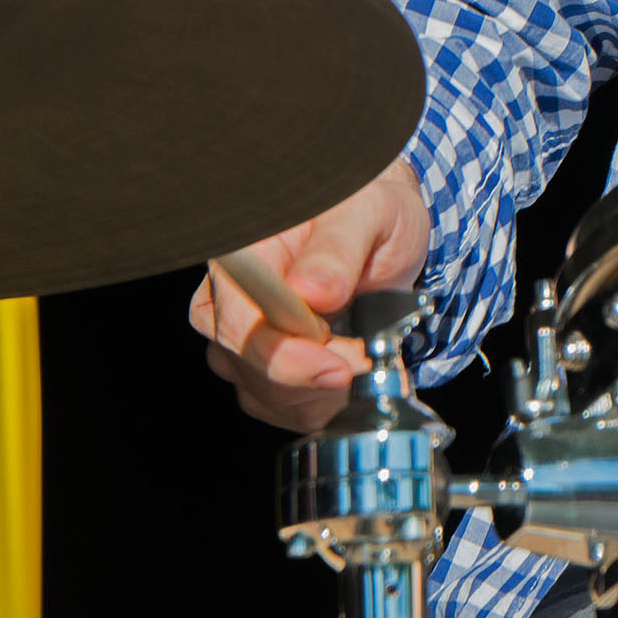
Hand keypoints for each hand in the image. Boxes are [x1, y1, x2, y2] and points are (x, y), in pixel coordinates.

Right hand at [188, 158, 430, 431]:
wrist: (384, 229)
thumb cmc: (369, 211)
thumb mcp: (368, 213)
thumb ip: (338, 249)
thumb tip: (312, 291)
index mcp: (246, 257)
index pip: (239, 323)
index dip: (285, 356)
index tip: (338, 368)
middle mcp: (233, 299)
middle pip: (246, 364)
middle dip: (313, 377)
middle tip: (370, 362)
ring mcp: (244, 337)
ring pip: (263, 392)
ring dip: (322, 393)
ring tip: (370, 359)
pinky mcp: (263, 366)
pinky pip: (280, 406)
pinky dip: (322, 402)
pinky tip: (353, 375)